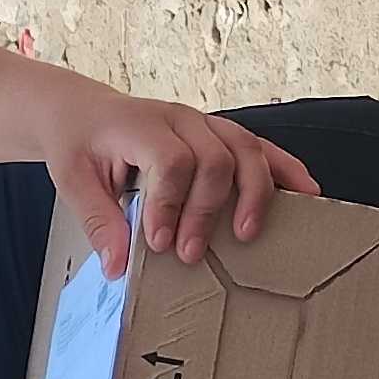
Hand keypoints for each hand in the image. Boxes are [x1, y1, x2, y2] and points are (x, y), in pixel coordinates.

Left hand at [39, 92, 321, 275]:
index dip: (172, 203)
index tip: (158, 243)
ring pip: (245, 148)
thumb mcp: (73, 180)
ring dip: (253, 193)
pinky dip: (284, 169)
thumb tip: (118, 266)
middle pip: (214, 157)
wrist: (82, 111)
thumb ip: (97, 220)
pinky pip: (259, 146)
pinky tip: (306, 192)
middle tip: (189, 253)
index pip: (172, 159)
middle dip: (207, 210)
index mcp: (141, 125)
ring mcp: (204, 123)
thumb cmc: (79, 144)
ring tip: (247, 234)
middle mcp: (179, 118)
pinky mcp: (219, 133)